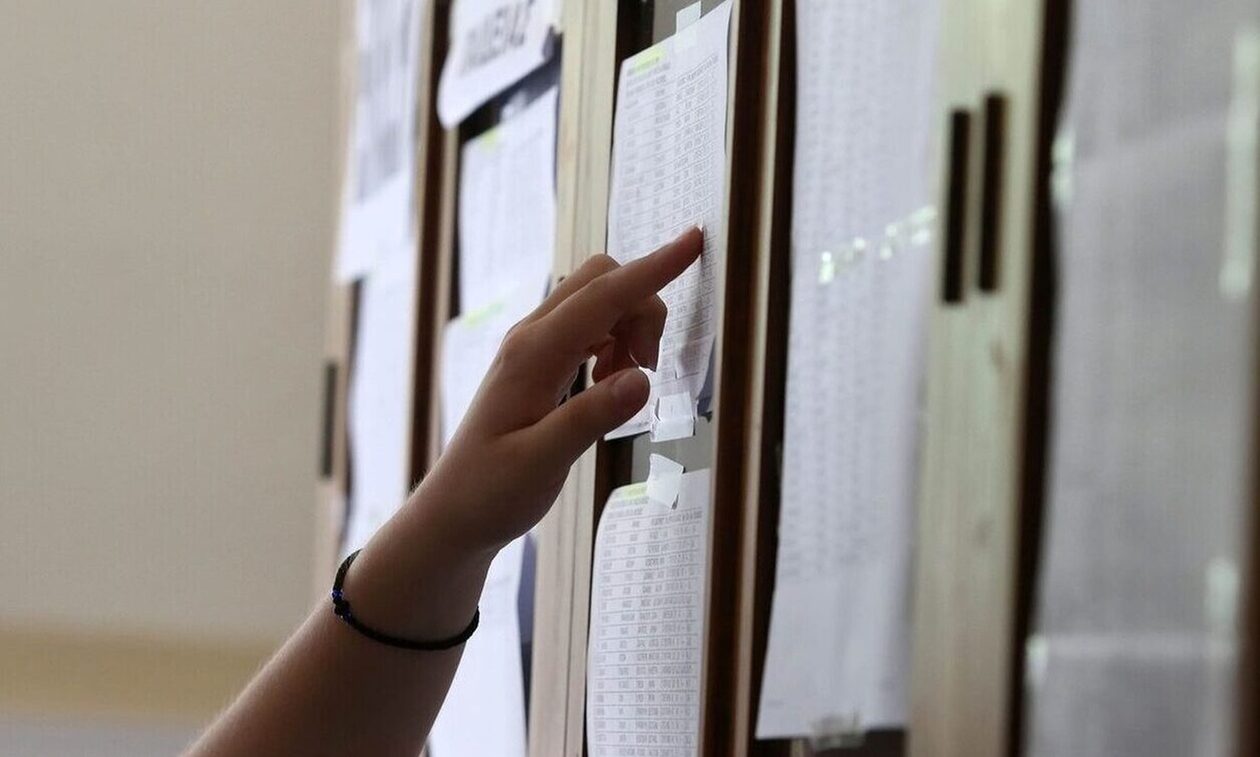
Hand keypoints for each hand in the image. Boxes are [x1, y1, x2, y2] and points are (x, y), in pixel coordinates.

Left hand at [417, 227, 703, 552]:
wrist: (454, 513)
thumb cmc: (491, 492)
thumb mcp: (542, 463)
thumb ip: (591, 418)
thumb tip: (642, 377)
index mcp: (533, 354)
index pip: (604, 296)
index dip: (653, 268)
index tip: (693, 240)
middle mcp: (531, 338)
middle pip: (601, 281)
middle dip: (643, 307)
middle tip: (649, 367)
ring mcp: (533, 347)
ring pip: (599, 303)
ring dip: (630, 330)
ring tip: (626, 386)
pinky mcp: (539, 362)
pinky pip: (589, 328)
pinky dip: (615, 345)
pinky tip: (610, 386)